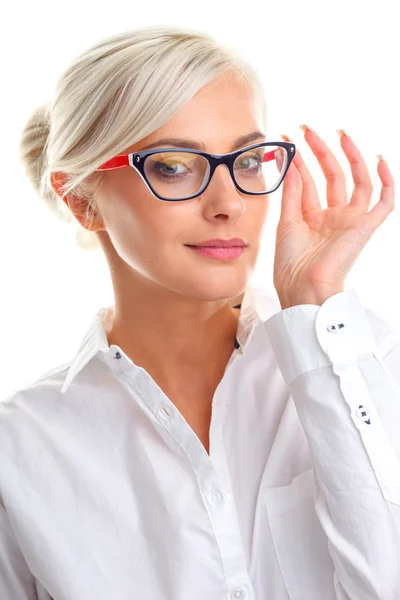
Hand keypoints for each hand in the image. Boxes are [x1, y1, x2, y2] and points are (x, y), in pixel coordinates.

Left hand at [273, 126, 394, 309]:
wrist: (303, 287)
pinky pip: (384, 202)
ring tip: (339, 134)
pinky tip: (379, 160)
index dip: (299, 160)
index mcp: (313, 218)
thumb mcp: (287, 222)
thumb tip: (292, 162)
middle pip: (332, 176)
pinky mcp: (365, 228)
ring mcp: (350, 221)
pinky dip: (387, 182)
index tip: (286, 139)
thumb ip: (292, 192)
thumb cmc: (291, 264)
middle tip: (308, 129)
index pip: (309, 182)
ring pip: (357, 181)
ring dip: (349, 157)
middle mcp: (334, 217)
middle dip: (321, 151)